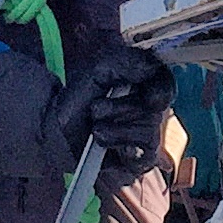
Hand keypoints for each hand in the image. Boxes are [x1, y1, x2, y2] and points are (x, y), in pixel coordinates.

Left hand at [45, 42, 173, 177]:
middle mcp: (152, 111)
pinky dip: (118, 143)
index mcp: (144, 85)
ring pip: (148, 128)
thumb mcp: (97, 71)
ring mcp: (149, 136)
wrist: (57, 133)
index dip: (162, 88)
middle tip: (95, 109)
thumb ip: (125, 62)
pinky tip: (102, 142)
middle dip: (121, 107)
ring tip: (95, 128)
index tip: (151, 97)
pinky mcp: (143, 160)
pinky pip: (143, 151)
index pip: (165, 83)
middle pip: (155, 107)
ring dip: (115, 127)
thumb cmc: (79, 101)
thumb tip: (152, 67)